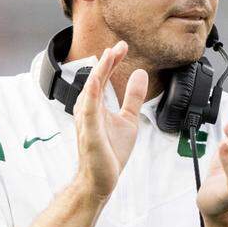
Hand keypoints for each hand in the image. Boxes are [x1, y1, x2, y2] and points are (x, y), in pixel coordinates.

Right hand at [73, 41, 147, 199]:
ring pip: (91, 92)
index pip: (104, 78)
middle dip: (107, 62)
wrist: (101, 180)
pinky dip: (92, 95)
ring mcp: (87, 122)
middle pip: (96, 80)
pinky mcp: (90, 134)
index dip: (113, 61)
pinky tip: (96, 81)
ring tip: (108, 56)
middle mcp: (88, 111)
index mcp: (97, 106)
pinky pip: (90, 112)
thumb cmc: (109, 152)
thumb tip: (140, 74)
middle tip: (119, 46)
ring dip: (99, 73)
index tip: (123, 46)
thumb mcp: (128, 120)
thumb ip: (132, 97)